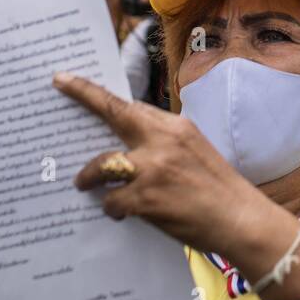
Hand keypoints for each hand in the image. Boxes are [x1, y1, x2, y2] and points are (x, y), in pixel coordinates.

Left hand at [55, 72, 273, 255]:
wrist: (241, 219)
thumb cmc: (217, 189)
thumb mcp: (193, 151)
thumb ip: (162, 141)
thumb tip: (124, 143)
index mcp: (176, 127)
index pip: (129, 105)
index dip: (94, 92)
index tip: (67, 79)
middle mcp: (163, 141)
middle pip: (114, 115)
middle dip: (83, 98)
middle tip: (59, 87)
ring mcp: (153, 169)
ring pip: (102, 165)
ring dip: (89, 177)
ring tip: (83, 183)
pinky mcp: (146, 199)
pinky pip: (112, 201)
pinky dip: (113, 208)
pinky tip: (122, 214)